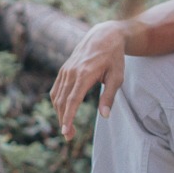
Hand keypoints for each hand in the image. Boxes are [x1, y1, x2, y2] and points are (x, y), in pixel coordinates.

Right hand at [50, 21, 126, 138]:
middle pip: (62, 101)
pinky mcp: (64, 70)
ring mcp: (65, 70)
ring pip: (57, 96)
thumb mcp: (117, 76)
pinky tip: (63, 112)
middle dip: (64, 120)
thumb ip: (109, 96)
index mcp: (84, 74)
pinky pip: (56, 89)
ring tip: (67, 128)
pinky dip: (58, 103)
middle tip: (69, 137)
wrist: (104, 36)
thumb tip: (105, 116)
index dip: (68, 118)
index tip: (66, 132)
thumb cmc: (114, 57)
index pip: (72, 100)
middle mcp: (71, 72)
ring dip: (60, 113)